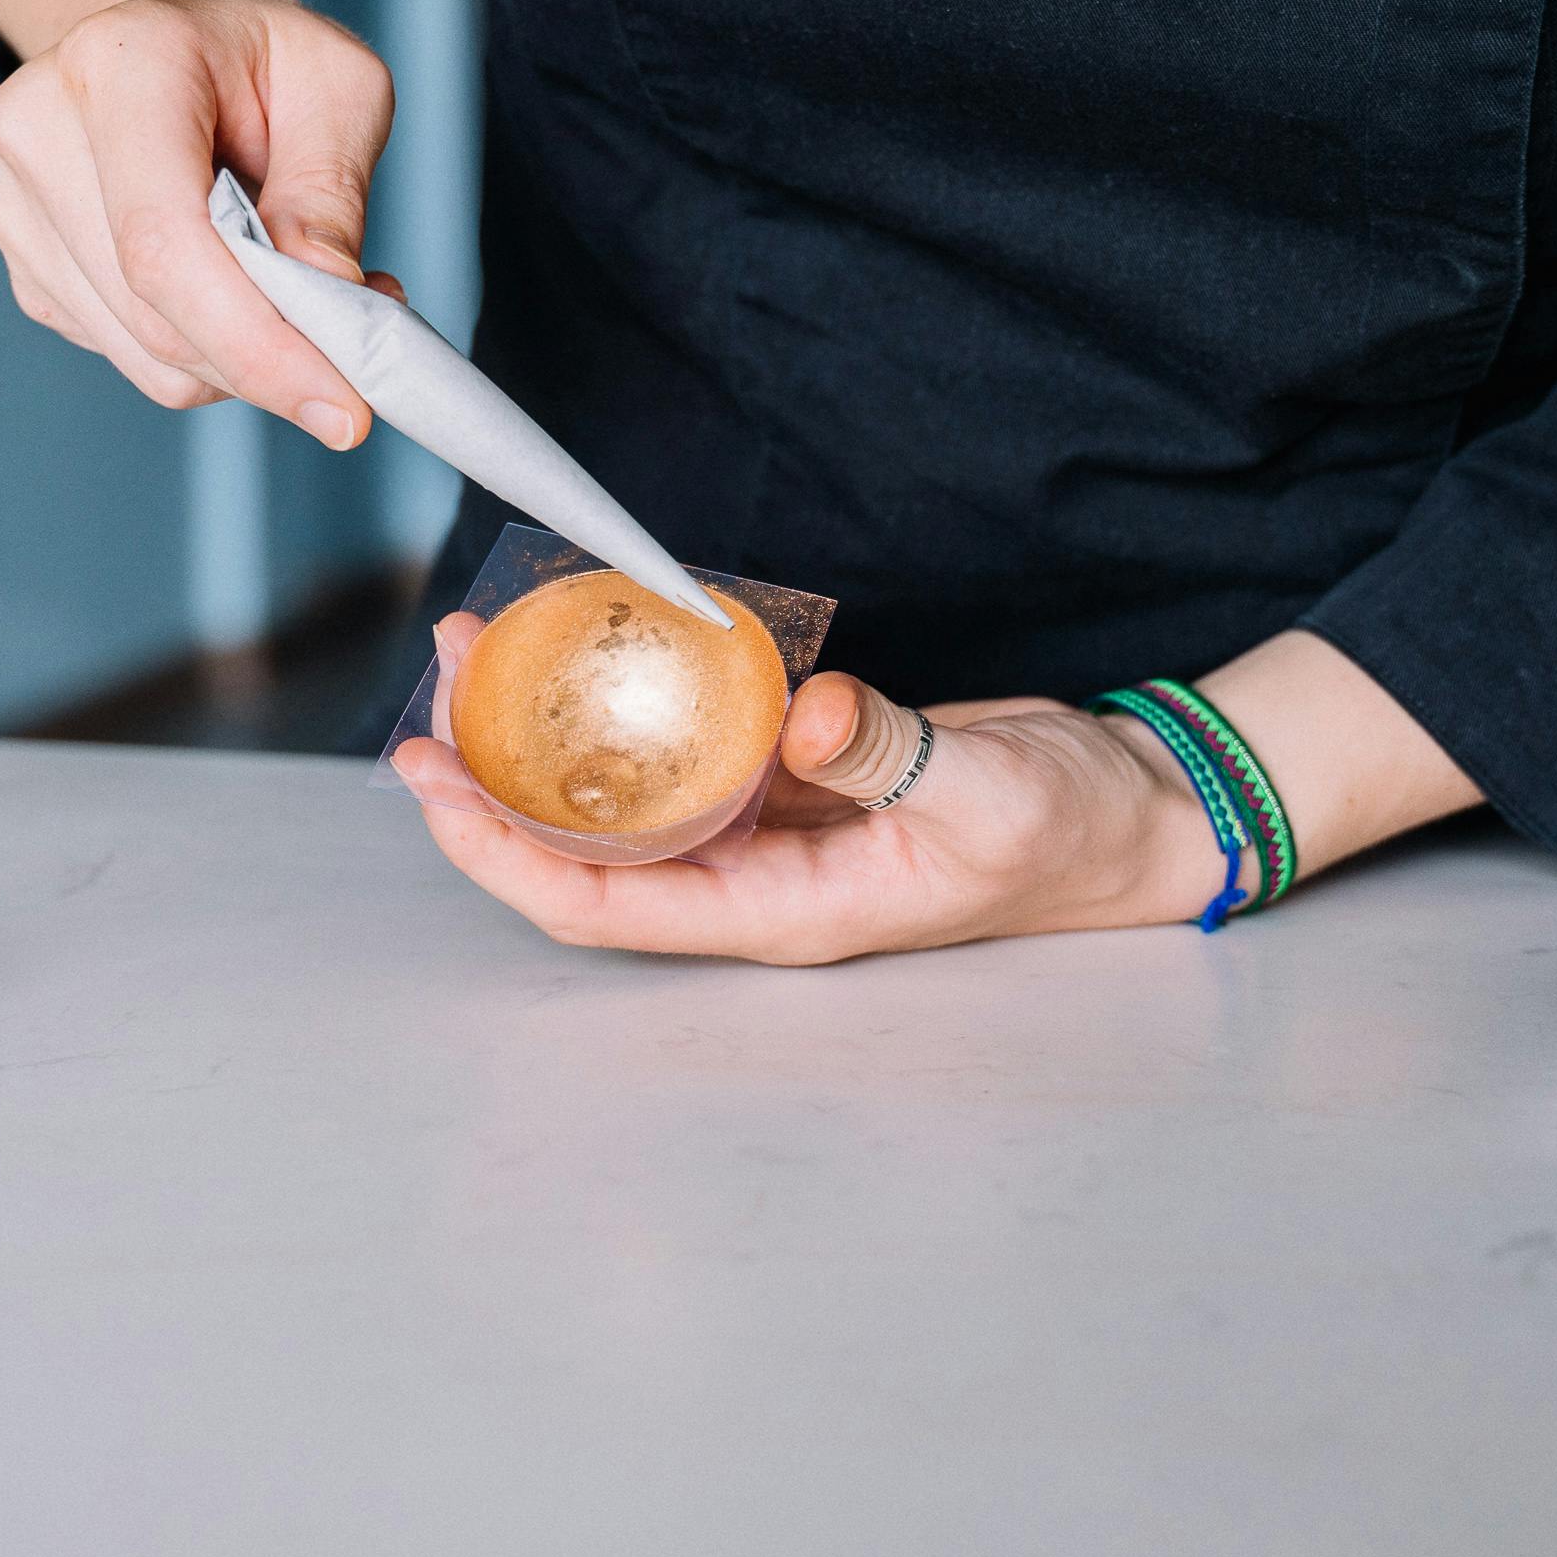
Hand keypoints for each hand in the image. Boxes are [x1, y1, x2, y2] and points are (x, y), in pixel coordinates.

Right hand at [0, 0, 397, 445]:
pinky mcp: (27, 261)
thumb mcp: (340, 84)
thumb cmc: (263, 54)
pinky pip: (129, 353)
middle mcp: (39, 128)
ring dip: (244, 357)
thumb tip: (325, 305)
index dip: (256, 341)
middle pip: (153, 312)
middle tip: (363, 344)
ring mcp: (17, 202)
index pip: (166, 241)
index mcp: (120, 62)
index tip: (345, 407)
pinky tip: (240, 291)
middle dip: (270, 359)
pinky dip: (206, 350)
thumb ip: (331, 193)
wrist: (174, 32)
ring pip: (145, 353)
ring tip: (306, 293)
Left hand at [393, 613, 1233, 963]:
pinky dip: (631, 700)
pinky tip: (590, 644)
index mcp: (786, 911)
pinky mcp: (793, 773)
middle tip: (432, 703)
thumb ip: (885, 751)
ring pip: (629, 794)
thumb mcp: (986, 792)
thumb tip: (794, 717)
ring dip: (551, 734)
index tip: (443, 798)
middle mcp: (757, 879)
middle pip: (592, 849)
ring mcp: (771, 828)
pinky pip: (689, 742)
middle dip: (500, 786)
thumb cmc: (1066, 833)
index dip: (514, 858)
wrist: (1123, 814)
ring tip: (481, 654)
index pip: (611, 905)